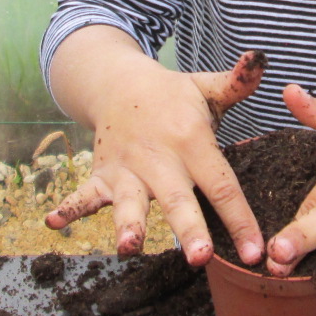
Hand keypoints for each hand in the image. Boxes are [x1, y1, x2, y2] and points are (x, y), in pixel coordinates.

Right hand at [45, 44, 266, 266]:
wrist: (119, 84)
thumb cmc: (174, 97)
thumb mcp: (206, 87)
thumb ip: (237, 81)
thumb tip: (262, 57)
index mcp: (192, 142)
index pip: (221, 184)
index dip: (239, 220)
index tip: (255, 253)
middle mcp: (160, 158)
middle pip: (177, 199)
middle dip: (188, 229)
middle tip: (201, 258)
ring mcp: (128, 169)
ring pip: (130, 202)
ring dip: (129, 224)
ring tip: (128, 247)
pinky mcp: (103, 175)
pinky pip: (84, 193)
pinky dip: (69, 207)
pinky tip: (53, 224)